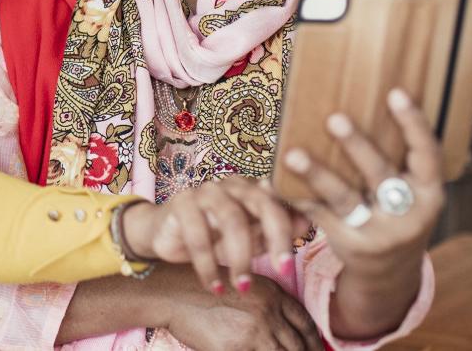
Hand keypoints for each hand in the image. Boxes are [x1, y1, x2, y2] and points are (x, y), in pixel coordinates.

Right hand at [121, 176, 309, 293]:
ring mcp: (204, 191)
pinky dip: (208, 265)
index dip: (290, 229)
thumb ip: (273, 232)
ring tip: (242, 286)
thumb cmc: (211, 236)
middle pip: (261, 203)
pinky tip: (214, 286)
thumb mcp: (247, 239)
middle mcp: (230, 185)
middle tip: (283, 271)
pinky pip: (198, 235)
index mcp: (251, 189)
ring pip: (231, 219)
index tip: (293, 264)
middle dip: (276, 237)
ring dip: (240, 257)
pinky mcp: (181, 203)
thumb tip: (308, 224)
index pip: (279, 202)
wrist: (164, 234)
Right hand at [166, 273, 323, 350]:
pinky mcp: (237, 348)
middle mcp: (269, 310)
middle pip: (299, 344)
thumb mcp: (240, 284)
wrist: (172, 292)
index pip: (305, 323)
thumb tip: (281, 327)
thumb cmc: (201, 287)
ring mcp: (255, 330)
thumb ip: (265, 304)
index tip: (314, 350)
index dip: (313, 342)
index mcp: (272, 292)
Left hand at [280, 87, 442, 273]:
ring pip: (344, 198)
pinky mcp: (349, 244)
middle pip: (380, 175)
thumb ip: (395, 156)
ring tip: (292, 152)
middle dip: (357, 147)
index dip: (414, 124)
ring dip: (317, 174)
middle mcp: (408, 214)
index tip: (396, 92)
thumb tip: (356, 95)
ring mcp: (379, 232)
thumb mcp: (409, 189)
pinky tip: (271, 181)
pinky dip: (294, 196)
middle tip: (334, 118)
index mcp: (429, 192)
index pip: (428, 154)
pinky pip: (317, 215)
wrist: (389, 271)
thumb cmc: (395, 210)